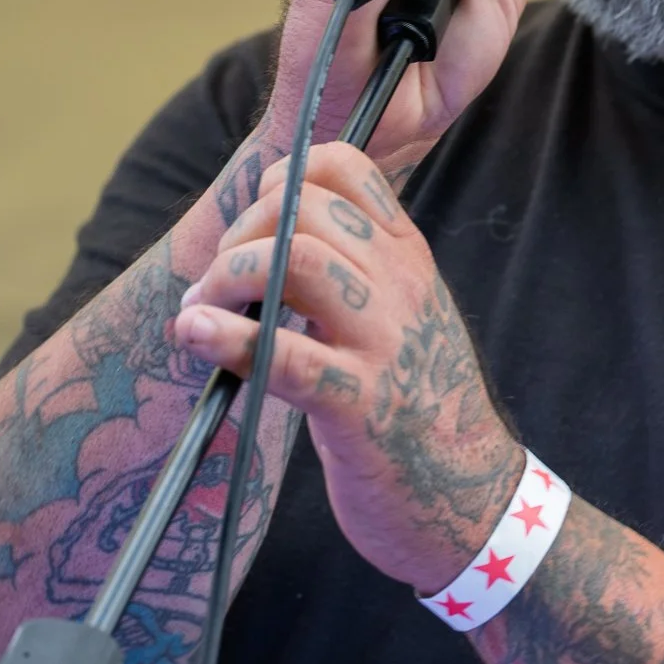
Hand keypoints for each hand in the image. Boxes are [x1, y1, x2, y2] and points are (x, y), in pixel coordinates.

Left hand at [173, 142, 520, 591]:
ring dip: (228, 275)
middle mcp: (400, 287)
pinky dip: (226, 337)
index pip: (345, 168)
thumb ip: (352, 273)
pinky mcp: (358, 405)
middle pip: (307, 207)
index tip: (254, 224)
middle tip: (215, 281)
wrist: (470, 496)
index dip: (283, 179)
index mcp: (408, 259)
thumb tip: (264, 241)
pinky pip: (284, 355)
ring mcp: (383, 344)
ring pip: (297, 260)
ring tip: (199, 310)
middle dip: (241, 232)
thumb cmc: (418, 405)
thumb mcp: (401, 317)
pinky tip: (193, 334)